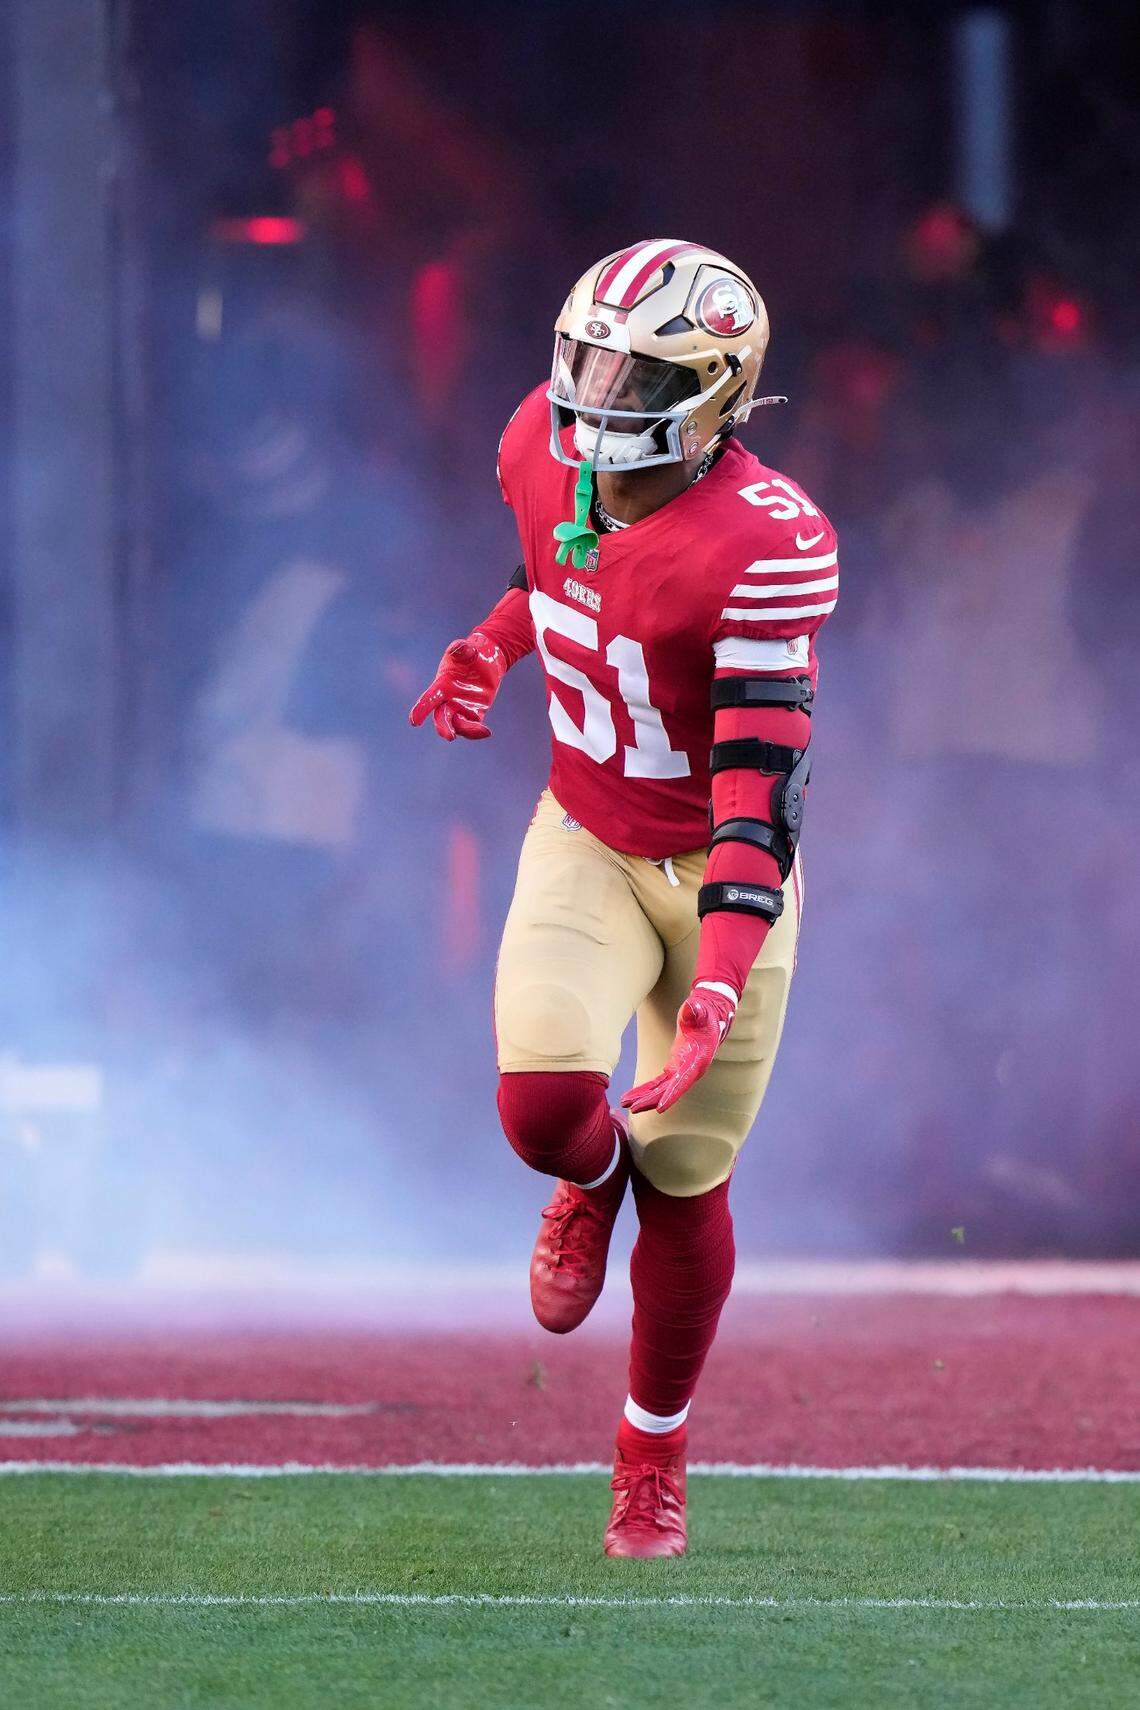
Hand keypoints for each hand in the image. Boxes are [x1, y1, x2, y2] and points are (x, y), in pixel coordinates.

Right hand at [408, 632, 506, 740]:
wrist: (485, 660)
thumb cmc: (470, 653)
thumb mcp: (466, 649)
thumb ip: (461, 649)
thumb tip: (460, 648)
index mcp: (442, 685)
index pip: (429, 699)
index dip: (420, 709)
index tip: (414, 721)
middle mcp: (449, 700)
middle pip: (441, 718)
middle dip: (443, 727)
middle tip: (450, 736)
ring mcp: (461, 708)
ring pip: (457, 725)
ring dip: (465, 730)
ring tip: (481, 730)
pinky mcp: (474, 713)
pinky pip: (472, 727)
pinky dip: (477, 732)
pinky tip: (486, 732)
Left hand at [622, 984, 736, 1113]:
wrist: (708, 1017)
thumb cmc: (704, 1013)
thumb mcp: (700, 1010)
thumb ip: (696, 1011)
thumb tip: (693, 1007)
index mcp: (698, 1060)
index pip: (684, 1080)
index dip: (673, 1094)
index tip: (660, 1108)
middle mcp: (691, 1070)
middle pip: (670, 1089)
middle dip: (651, 1099)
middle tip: (633, 1108)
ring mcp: (682, 1070)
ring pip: (662, 1089)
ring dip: (644, 1097)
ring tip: (626, 1103)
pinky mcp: (674, 1068)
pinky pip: (658, 1082)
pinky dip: (645, 1089)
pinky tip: (632, 1096)